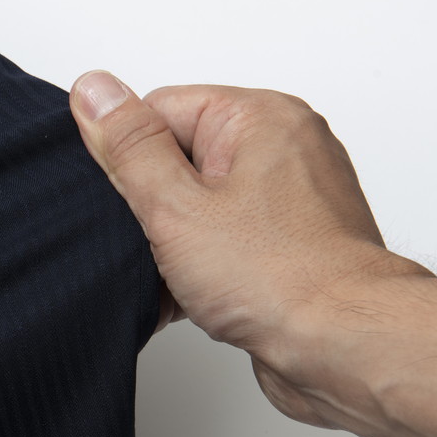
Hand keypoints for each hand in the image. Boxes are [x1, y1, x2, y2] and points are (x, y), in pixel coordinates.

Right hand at [68, 72, 433, 429]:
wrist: (341, 347)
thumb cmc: (279, 277)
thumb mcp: (176, 205)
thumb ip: (129, 146)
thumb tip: (95, 89)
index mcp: (258, 117)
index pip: (160, 109)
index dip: (130, 159)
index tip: (130, 200)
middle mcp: (283, 148)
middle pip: (178, 158)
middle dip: (151, 204)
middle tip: (155, 241)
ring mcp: (289, 199)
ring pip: (198, 206)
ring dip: (172, 242)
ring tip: (177, 273)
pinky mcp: (289, 244)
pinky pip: (224, 241)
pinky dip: (200, 266)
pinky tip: (188, 295)